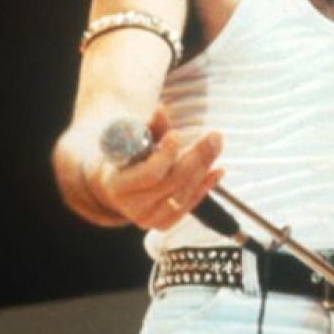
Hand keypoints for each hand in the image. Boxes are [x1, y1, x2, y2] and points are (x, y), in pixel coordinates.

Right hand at [90, 108, 224, 230]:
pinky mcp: (162, 224)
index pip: (150, 173)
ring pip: (183, 194)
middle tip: (214, 136)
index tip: (177, 134)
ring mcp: (148, 219)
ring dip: (204, 169)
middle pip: (173, 182)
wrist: (115, 188)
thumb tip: (161, 109)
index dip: (166, 155)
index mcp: (118, 186)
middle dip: (196, 157)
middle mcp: (133, 207)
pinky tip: (218, 171)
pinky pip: (189, 206)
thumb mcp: (130, 142)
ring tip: (216, 146)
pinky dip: (205, 187)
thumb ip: (148, 128)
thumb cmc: (125, 159)